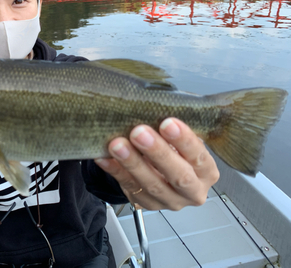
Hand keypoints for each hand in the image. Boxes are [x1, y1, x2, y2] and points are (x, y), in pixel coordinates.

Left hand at [95, 118, 219, 210]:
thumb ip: (174, 129)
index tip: (167, 122)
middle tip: (139, 132)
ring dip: (132, 163)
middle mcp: (192, 191)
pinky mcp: (145, 203)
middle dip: (157, 152)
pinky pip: (127, 187)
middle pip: (178, 176)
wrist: (162, 171)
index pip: (199, 157)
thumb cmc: (174, 148)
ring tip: (117, 144)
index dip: (184, 140)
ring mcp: (169, 201)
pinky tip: (104, 157)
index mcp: (206, 172)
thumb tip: (156, 107)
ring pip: (151, 185)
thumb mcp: (181, 138)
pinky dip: (114, 170)